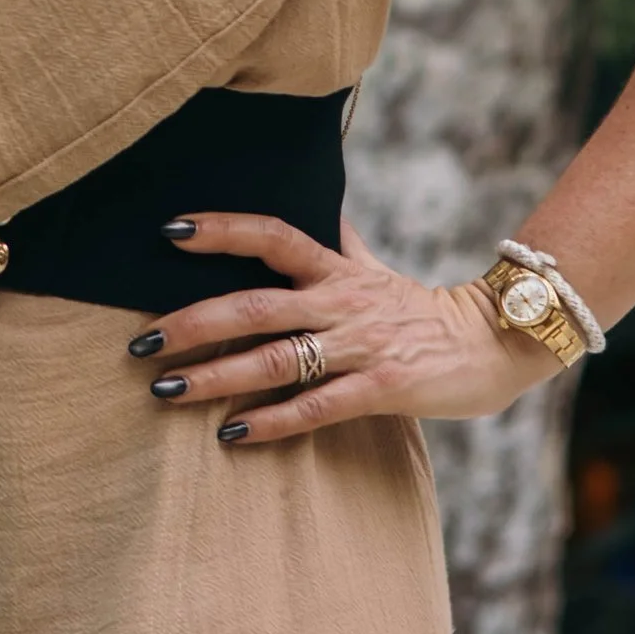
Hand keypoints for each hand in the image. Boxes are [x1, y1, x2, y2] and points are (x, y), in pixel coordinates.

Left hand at [128, 212, 546, 444]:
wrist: (494, 344)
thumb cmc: (421, 309)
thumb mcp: (374, 267)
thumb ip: (338, 239)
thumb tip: (318, 200)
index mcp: (336, 270)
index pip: (273, 235)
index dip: (222, 230)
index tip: (169, 230)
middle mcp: (342, 302)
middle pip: (256, 304)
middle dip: (193, 322)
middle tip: (141, 343)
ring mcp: (361, 345)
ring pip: (275, 358)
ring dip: (214, 375)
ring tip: (165, 390)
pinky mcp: (381, 387)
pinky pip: (315, 406)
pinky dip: (271, 420)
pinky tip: (231, 433)